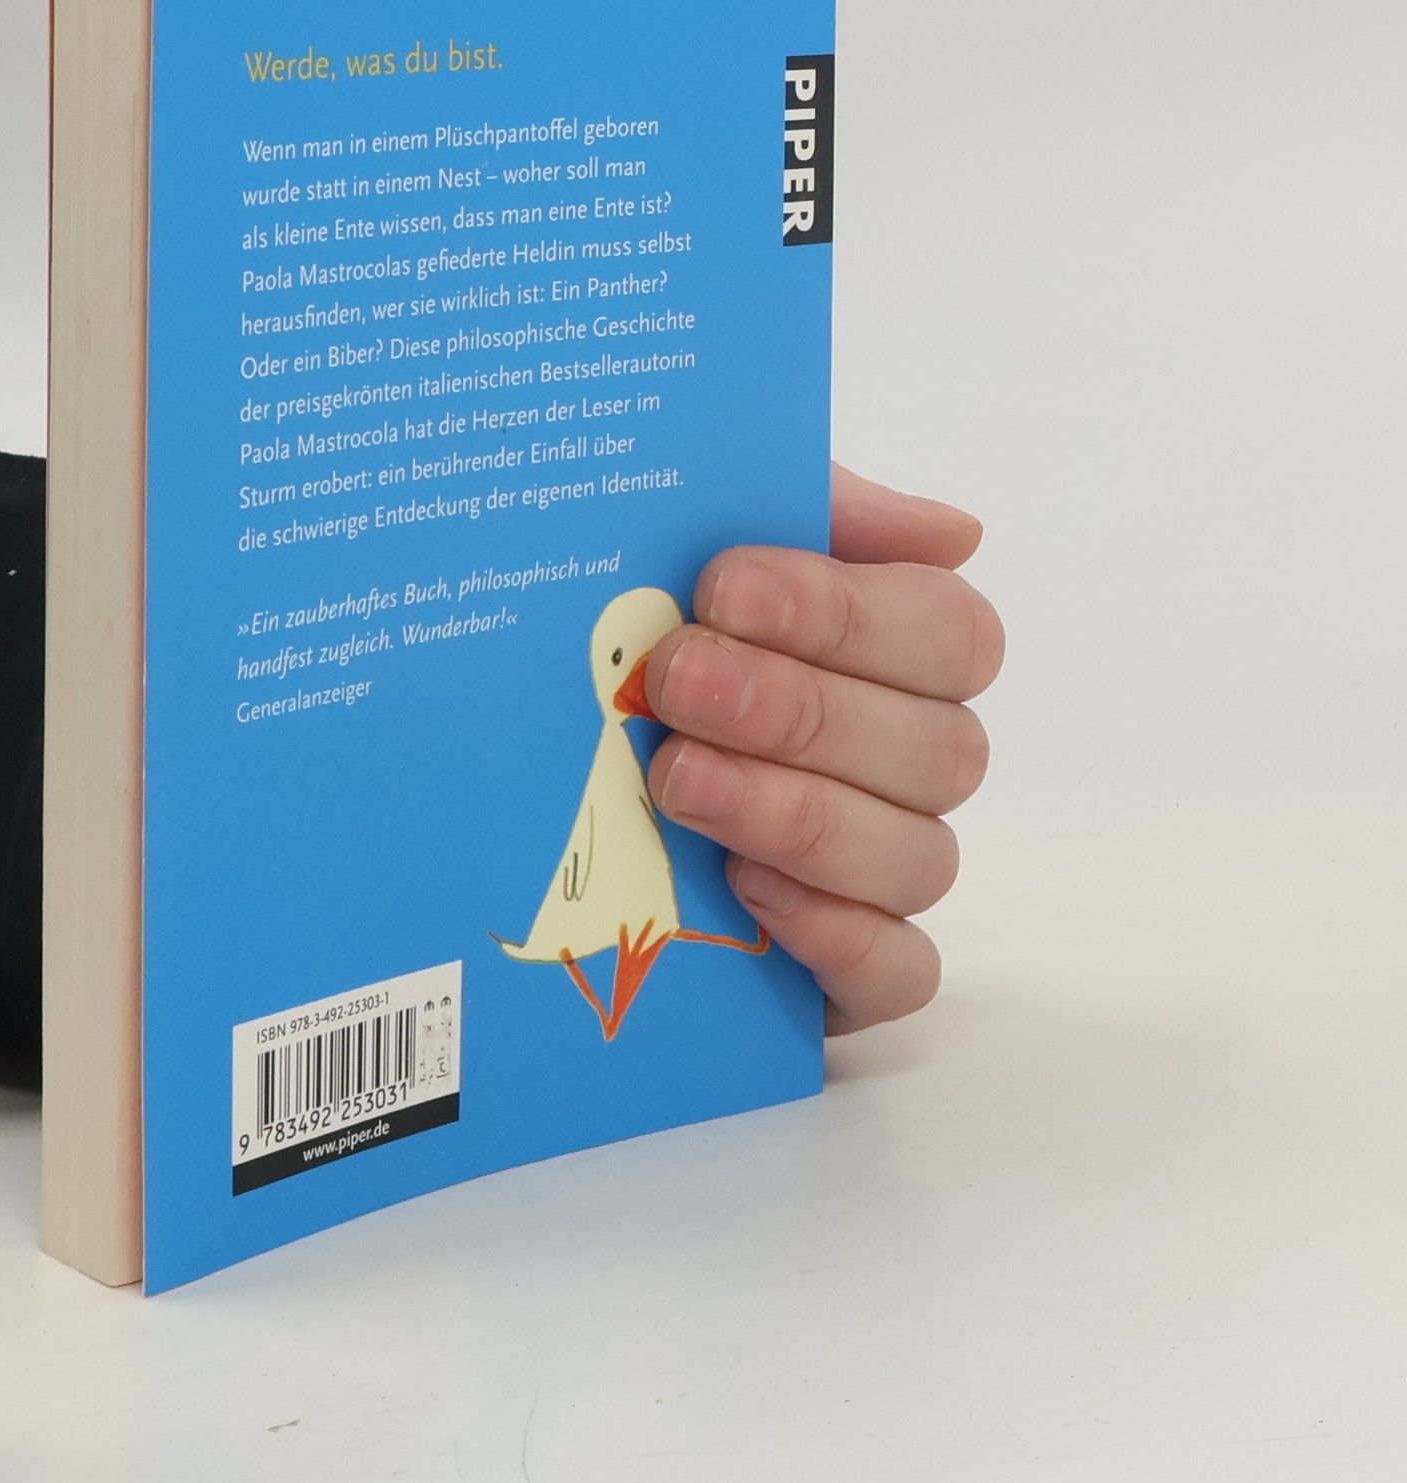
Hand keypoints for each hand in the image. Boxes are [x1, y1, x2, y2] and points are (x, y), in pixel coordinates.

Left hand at [645, 466, 1002, 1034]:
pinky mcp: (850, 973)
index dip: (846, 612)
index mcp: (903, 652)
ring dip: (796, 812)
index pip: (949, 634)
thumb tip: (956, 534)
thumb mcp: (701, 535)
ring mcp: (886, 871)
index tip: (723, 587)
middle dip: (800, 709)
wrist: (526, 753)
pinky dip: (834, 932)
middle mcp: (912, 764)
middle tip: (677, 680)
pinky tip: (744, 888)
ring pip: (918, 857)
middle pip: (936, 749)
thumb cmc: (643, 632)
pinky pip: (900, 973)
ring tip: (676, 781)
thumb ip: (813, 510)